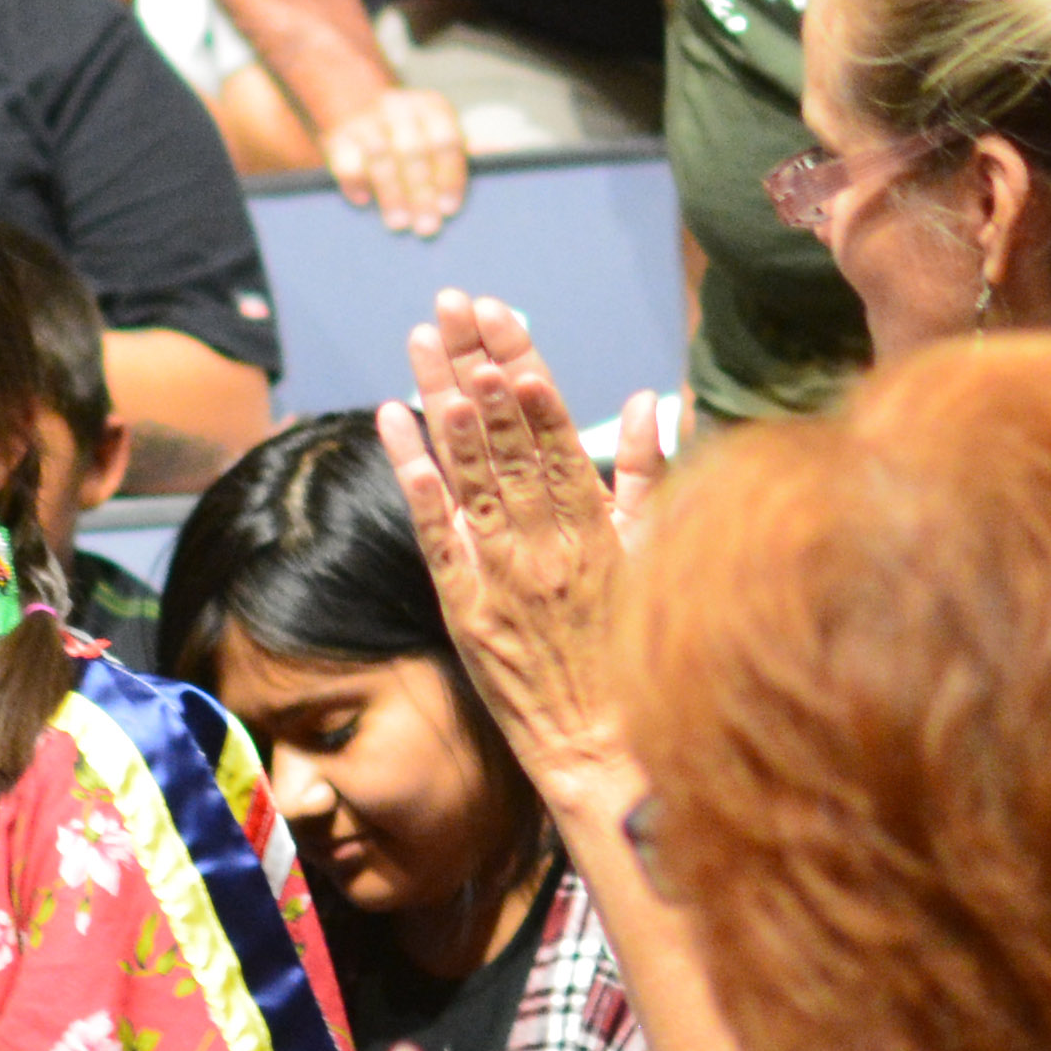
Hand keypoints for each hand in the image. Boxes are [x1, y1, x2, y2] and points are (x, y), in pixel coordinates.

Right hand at [325, 79, 473, 234]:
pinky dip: (354, 180)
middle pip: (413, 151)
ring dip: (390, 193)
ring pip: (380, 154)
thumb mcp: (442, 134)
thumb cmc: (415, 135)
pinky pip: (345, 158)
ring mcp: (367, 118)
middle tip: (427, 228)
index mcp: (432, 107)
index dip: (449, 176)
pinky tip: (363, 201)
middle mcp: (399, 107)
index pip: (445, 141)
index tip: (449, 209)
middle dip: (421, 193)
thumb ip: (468, 149)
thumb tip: (504, 151)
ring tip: (398, 224)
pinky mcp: (338, 134)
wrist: (362, 110)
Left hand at [377, 292, 641, 807]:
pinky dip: (412, 473)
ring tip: (422, 340)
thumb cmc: (642, 652)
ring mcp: (500, 571)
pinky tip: (392, 420)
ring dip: (441, 398)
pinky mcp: (464, 604)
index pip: (553, 428)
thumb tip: (648, 401)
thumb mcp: (658, 558)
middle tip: (453, 303)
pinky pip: (433, 528)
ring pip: (466, 469)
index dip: (525, 368)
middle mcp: (545, 538)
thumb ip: (646, 477)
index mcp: (596, 524)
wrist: (604, 747)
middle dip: (477, 362)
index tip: (503, 318)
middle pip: (503, 434)